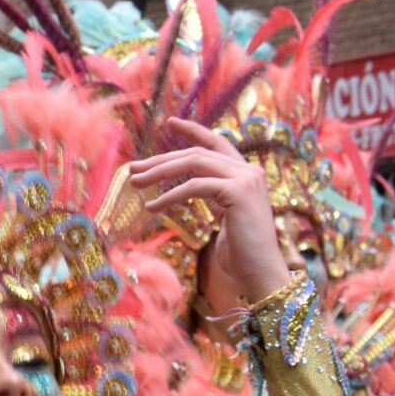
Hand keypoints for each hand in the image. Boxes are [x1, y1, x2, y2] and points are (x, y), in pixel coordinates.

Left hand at [132, 119, 291, 317]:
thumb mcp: (225, 219)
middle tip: (133, 168)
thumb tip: (188, 191)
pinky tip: (152, 207)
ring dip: (160, 172)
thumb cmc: (241, 254)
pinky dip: (170, 195)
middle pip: (197, 153)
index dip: (194, 131)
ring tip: (135, 183)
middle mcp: (248, 172)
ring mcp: (246, 179)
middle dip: (162, 159)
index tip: (170, 122)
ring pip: (194, 163)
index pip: (217, 143)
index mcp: (246, 175)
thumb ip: (212, 199)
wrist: (261, 273)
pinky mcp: (238, 192)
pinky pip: (194, 186)